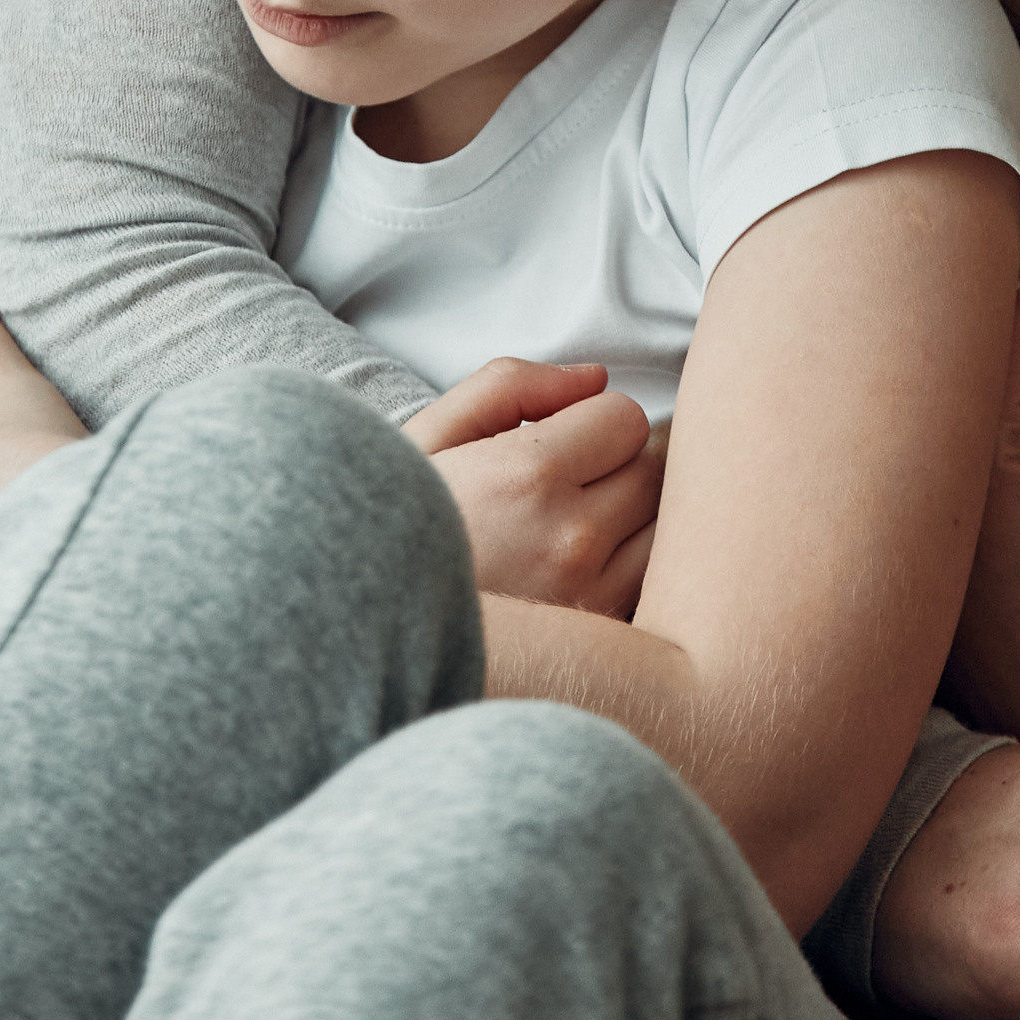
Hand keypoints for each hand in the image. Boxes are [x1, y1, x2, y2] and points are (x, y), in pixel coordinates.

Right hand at [404, 359, 663, 616]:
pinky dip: (627, 572)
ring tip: (568, 530)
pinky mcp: (593, 641)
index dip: (592, 422)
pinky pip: (650, 588)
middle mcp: (568, 540)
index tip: (557, 443)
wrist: (359, 619)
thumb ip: (512, 386)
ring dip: (629, 521)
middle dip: (613, 468)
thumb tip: (595, 379)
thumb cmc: (392, 521)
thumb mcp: (433, 433)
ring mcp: (588, 598)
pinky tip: (579, 572)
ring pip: (660, 531)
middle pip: (650, 472)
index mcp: (527, 475)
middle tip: (560, 486)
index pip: (625, 418)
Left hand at [943, 175, 1019, 736]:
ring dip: (954, 296)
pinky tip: (973, 316)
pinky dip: (946, 354)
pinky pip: (915, 404)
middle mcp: (898, 469)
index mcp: (957, 458)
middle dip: (969, 247)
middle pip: (927, 322)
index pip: (987, 308)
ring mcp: (883, 491)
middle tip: (1001, 164)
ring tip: (993, 220)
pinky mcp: (889, 507)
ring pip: (918, 360)